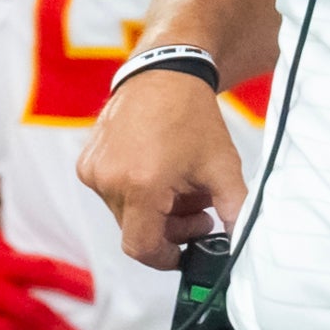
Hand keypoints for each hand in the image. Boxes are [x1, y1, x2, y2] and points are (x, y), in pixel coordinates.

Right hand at [79, 69, 245, 269]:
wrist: (164, 73)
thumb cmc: (194, 117)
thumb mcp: (224, 167)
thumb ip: (236, 213)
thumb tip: (243, 247)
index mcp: (141, 185)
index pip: (143, 248)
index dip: (168, 256)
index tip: (190, 249)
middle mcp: (109, 180)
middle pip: (138, 232)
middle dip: (171, 228)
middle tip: (200, 208)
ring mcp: (93, 171)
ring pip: (126, 215)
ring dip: (156, 210)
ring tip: (182, 184)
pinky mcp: (86, 163)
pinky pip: (112, 195)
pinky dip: (138, 194)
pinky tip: (160, 171)